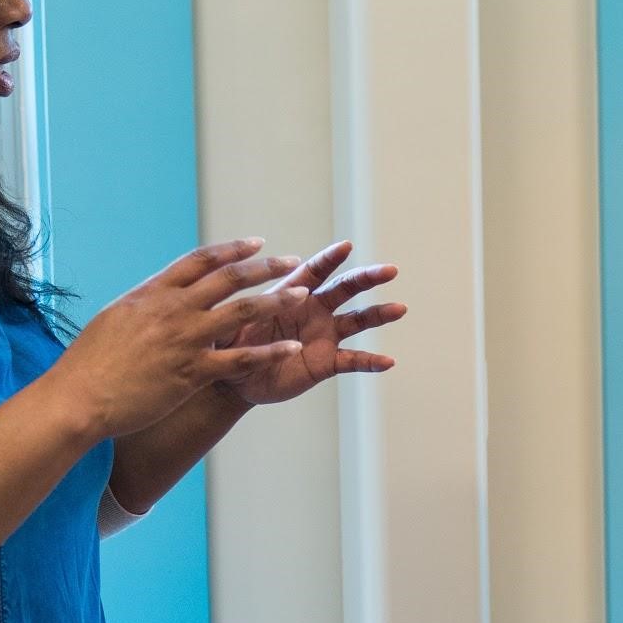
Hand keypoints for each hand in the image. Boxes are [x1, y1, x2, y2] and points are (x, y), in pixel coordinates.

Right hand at [47, 240, 303, 438]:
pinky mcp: (192, 372)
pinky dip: (268, 352)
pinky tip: (290, 348)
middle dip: (265, 268)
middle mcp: (173, 310)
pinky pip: (240, 358)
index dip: (232, 250)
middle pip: (229, 279)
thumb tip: (159, 297)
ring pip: (242, 312)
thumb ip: (145, 305)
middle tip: (293, 262)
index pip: (200, 260)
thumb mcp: (115, 318)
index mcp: (153, 293)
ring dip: (277, 301)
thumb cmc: (90, 363)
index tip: (256, 243)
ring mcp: (185, 339)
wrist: (79, 397)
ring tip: (303, 295)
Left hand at [219, 240, 405, 406]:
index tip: (346, 246)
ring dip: (378, 314)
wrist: (234, 377)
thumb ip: (232, 310)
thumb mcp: (226, 323)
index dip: (329, 258)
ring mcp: (324, 335)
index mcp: (290, 292)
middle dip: (367, 277)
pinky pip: (352, 360)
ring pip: (357, 321)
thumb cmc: (229, 343)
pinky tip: (388, 362)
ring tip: (399, 308)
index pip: (314, 270)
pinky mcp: (326, 362)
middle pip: (345, 288)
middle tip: (390, 270)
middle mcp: (313, 309)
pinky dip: (370, 361)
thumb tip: (223, 297)